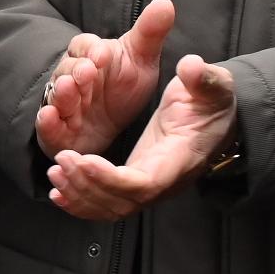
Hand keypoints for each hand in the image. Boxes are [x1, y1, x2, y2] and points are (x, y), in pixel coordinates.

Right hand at [34, 0, 177, 162]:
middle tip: (87, 72)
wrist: (111, 124)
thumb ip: (150, 32)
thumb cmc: (123, 86)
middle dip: (76, 70)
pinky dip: (46, 121)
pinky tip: (50, 117)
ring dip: (60, 92)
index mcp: (88, 56)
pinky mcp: (57, 131)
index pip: (83, 45)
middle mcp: (70, 77)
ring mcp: (62, 104)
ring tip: (68, 90)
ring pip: (56, 95)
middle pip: (67, 69)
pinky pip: (46, 125)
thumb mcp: (141, 58)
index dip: (91, 49)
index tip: (104, 55)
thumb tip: (166, 2)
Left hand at [47, 54, 236, 220]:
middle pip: (122, 201)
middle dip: (87, 185)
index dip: (112, 179)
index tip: (85, 161)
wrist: (218, 122)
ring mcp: (150, 186)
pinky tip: (59, 192)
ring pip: (111, 207)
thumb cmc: (212, 103)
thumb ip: (203, 78)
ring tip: (56, 171)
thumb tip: (190, 66)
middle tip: (61, 160)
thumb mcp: (213, 86)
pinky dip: (82, 203)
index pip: (144, 183)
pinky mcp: (137, 183)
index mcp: (180, 159)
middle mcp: (164, 181)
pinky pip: (109, 205)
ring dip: (80, 195)